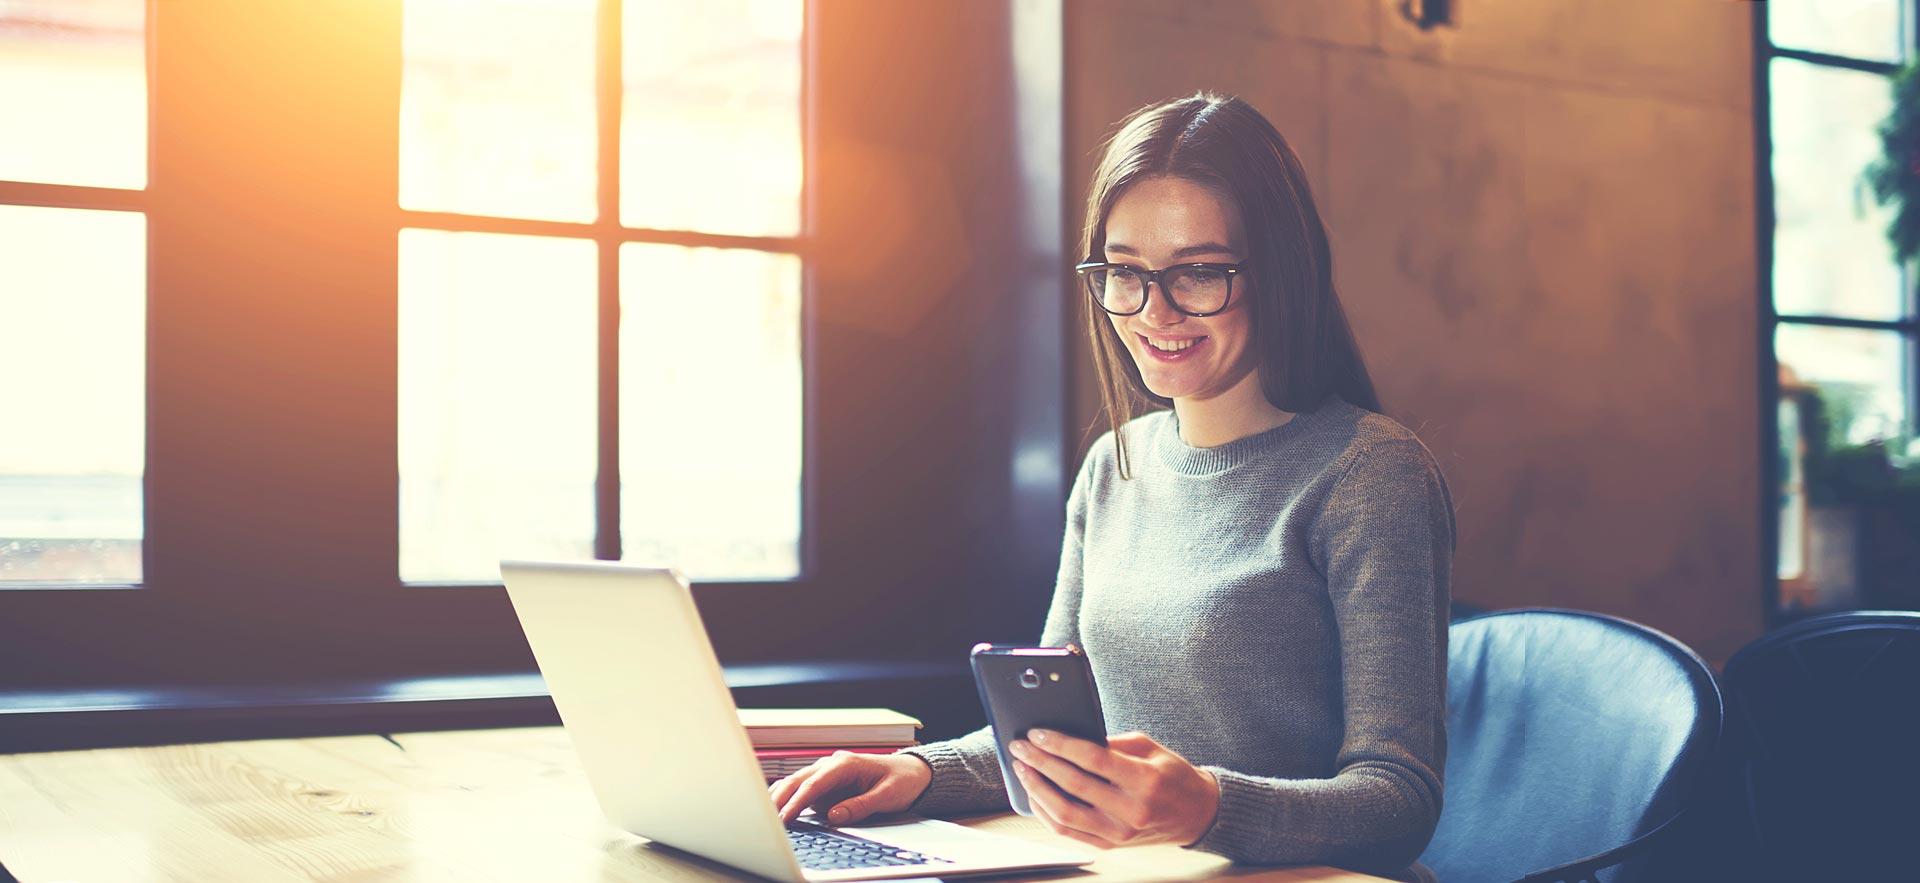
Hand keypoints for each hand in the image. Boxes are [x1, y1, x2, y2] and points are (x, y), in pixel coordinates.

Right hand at [768, 751, 932, 824]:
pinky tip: (776, 809)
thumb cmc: (902, 780)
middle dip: (780, 799)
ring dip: (780, 798)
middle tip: (766, 819)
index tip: (785, 818)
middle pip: (798, 781)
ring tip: (765, 816)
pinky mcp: (827, 785)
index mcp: (845, 764)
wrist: (913, 773)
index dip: (797, 802)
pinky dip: (788, 798)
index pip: (814, 784)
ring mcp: (827, 774)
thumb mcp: (887, 796)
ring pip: (796, 783)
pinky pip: (802, 790)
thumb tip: (834, 816)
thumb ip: (860, 805)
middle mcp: (832, 765)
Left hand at [1008, 729, 1220, 848]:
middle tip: (1021, 746)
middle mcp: (1131, 811)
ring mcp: (1119, 833)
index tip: (1037, 733)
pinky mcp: (1110, 845)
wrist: (1197, 814)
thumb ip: (1111, 743)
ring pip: (1064, 813)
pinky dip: (1045, 812)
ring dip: (1036, 788)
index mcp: (1145, 781)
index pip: (1092, 759)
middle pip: (1073, 785)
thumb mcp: (1149, 748)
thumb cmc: (1172, 775)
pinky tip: (1035, 793)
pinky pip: (1067, 831)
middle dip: (1040, 762)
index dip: (1060, 744)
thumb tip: (1068, 737)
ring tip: (1022, 768)